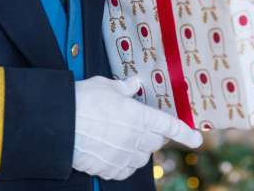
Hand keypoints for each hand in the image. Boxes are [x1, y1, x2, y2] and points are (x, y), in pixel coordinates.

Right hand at [72, 76, 202, 179]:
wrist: (56, 124)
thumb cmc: (81, 100)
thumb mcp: (104, 86)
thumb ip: (124, 88)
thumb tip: (134, 83)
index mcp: (140, 116)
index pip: (169, 126)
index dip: (185, 133)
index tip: (196, 139)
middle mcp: (135, 138)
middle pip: (156, 142)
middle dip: (154, 134)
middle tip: (142, 126)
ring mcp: (122, 156)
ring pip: (142, 158)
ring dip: (138, 149)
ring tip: (123, 138)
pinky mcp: (108, 168)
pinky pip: (124, 170)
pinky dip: (123, 163)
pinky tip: (113, 152)